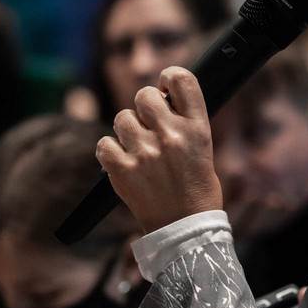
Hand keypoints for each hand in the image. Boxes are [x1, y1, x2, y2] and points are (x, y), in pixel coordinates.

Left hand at [96, 67, 222, 231]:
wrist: (185, 230)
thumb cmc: (197, 190)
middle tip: (150, 125)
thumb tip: (159, 97)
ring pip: (121, 118)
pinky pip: (104, 144)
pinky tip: (123, 163)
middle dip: (144, 107)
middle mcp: (171, 136)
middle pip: (144, 95)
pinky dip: (110, 152)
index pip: (181, 79)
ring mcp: (146, 153)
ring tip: (139, 151)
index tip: (165, 86)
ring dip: (127, 131)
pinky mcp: (123, 171)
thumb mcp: (203, 148)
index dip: (169, 77)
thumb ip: (182, 121)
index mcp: (197, 128)